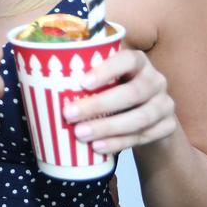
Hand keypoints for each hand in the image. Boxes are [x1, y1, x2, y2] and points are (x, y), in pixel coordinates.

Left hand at [63, 48, 177, 154]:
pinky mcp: (168, 127)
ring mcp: (165, 104)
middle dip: (99, 105)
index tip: (82, 83)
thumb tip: (38, 78)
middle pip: (133, 92)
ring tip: (80, 134)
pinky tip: (98, 147)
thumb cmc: (115, 91)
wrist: (147, 118)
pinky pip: (144, 137)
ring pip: (140, 118)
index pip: (127, 59)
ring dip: (108, 128)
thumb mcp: (105, 79)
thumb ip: (86, 76)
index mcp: (138, 62)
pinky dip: (119, 143)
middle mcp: (156, 80)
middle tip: (69, 114)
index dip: (106, 69)